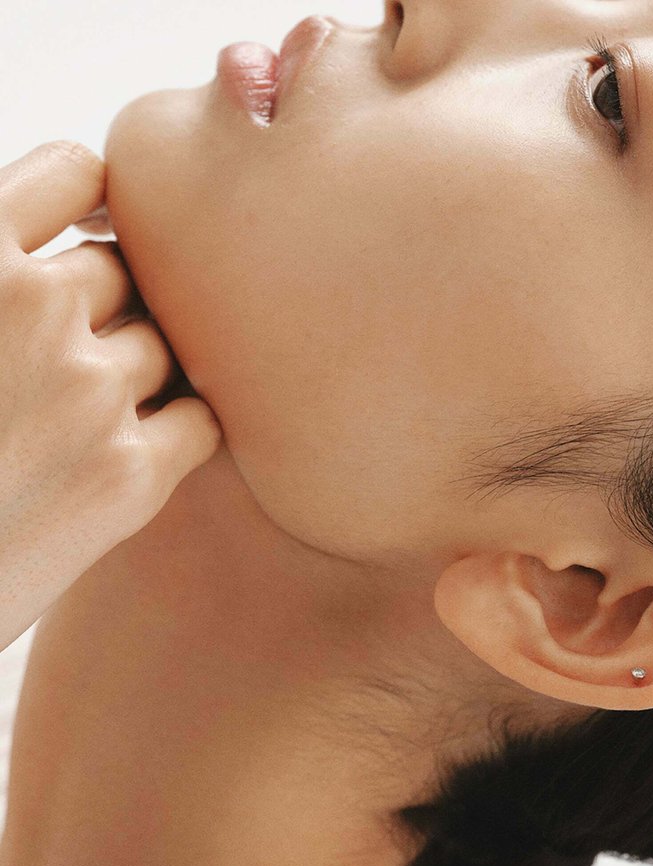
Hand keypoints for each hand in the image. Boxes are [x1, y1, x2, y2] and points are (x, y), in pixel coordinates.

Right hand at [0, 140, 222, 651]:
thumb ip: (0, 268)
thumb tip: (50, 237)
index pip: (75, 172)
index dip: (89, 206)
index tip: (82, 240)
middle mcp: (33, 308)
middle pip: (124, 272)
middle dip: (104, 309)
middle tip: (68, 365)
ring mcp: (88, 392)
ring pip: (163, 346)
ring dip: (139, 376)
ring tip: (86, 421)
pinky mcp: (129, 476)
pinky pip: (201, 421)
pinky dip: (179, 432)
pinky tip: (136, 453)